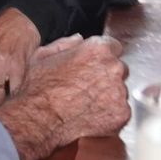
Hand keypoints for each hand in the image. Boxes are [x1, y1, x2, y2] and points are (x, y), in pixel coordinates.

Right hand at [0, 37, 129, 159]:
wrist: (39, 120)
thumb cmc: (38, 89)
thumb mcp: (43, 55)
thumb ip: (66, 43)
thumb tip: (79, 39)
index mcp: (97, 49)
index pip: (113, 47)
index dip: (101, 57)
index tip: (94, 66)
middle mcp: (113, 68)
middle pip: (118, 69)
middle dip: (106, 77)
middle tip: (85, 88)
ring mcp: (120, 92)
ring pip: (120, 92)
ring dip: (108, 96)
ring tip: (84, 104)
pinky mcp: (122, 114)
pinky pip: (120, 112)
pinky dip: (109, 115)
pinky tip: (89, 116)